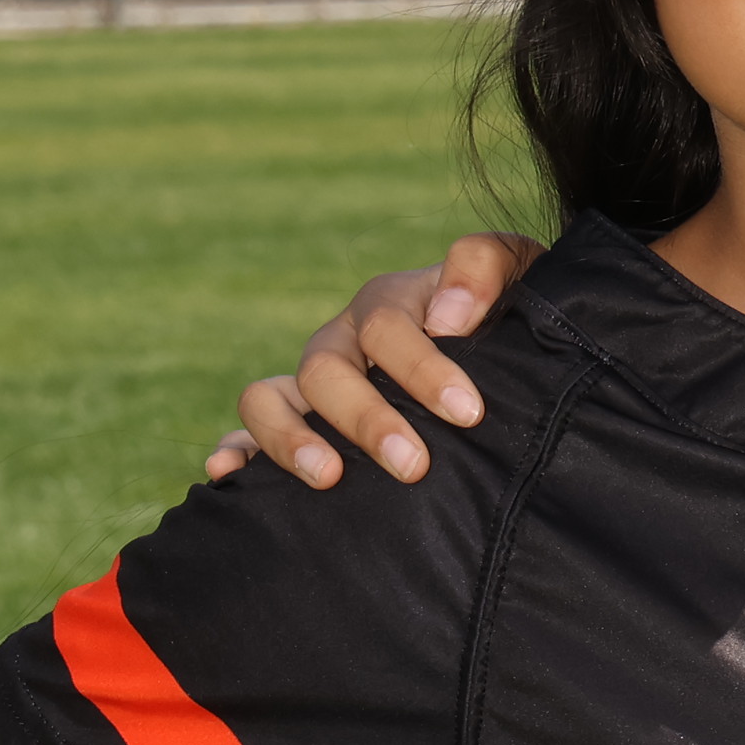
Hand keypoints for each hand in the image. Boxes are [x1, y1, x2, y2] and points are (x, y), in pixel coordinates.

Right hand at [205, 231, 544, 487]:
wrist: (500, 351)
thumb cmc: (508, 316)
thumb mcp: (516, 274)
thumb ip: (485, 267)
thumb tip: (448, 316)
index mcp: (390, 304)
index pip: (387, 327)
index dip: (423, 368)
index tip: (468, 412)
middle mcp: (342, 342)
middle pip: (325, 369)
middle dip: (367, 418)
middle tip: (414, 465)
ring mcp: (310, 386)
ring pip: (268, 398)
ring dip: (290, 438)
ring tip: (328, 477)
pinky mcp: (294, 424)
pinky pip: (245, 433)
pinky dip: (234, 452)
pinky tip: (227, 475)